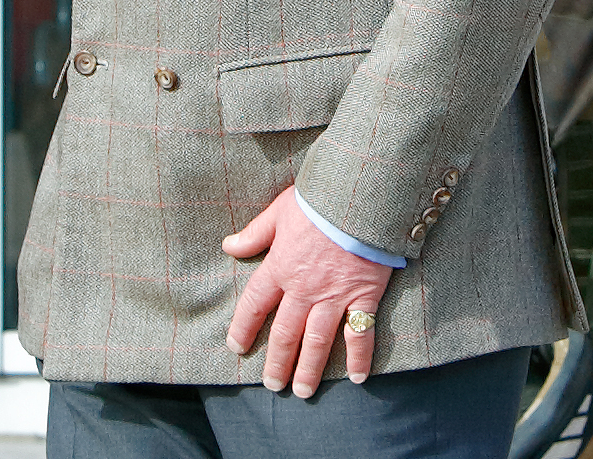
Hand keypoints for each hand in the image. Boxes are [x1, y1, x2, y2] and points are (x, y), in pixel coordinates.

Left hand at [224, 185, 391, 394]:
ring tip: (302, 392)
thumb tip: (228, 246)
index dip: (243, 328)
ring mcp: (334, 297)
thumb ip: (254, 234)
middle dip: (277, 362)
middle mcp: (303, 289)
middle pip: (286, 332)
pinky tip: (357, 379)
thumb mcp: (277, 213)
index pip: (255, 305)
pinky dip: (360, 358)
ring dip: (309, 369)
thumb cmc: (316, 203)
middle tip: (272, 386)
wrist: (357, 201)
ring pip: (318, 342)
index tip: (236, 347)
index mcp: (279, 268)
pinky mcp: (364, 298)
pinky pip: (361, 335)